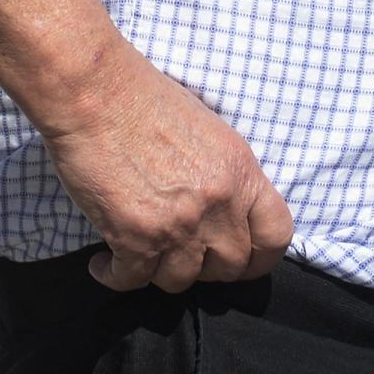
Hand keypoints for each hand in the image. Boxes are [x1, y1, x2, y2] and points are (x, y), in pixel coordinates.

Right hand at [33, 44, 294, 291]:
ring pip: (182, 280)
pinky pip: (133, 281)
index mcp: (242, 172)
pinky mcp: (135, 237)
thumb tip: (228, 214)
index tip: (243, 262)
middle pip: (231, 267)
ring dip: (161, 272)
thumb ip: (226, 177)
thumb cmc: (147, 101)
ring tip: (142, 254)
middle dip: (207, 268)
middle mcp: (219, 202)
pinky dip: (115, 276)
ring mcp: (179, 223)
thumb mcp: (212, 133)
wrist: (96, 92)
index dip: (261, 258)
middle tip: (181, 255)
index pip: (277, 235)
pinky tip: (104, 263)